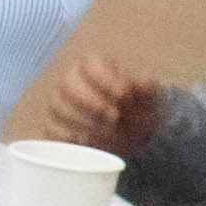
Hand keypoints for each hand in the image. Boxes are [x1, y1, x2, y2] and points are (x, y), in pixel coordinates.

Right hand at [27, 52, 167, 157]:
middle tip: (114, 117)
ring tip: (107, 131)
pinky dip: (67, 136)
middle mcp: (74, 81)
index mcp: (97, 66)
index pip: (90, 63)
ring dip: (83, 121)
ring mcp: (62, 104)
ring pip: (58, 107)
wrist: (140, 133)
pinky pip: (51, 129)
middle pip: (68, 84)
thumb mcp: (153, 94)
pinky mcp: (57, 127)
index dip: (104, 78)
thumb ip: (145, 86)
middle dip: (91, 102)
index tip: (124, 95)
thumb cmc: (144, 107)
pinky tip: (86, 141)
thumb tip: (130, 86)